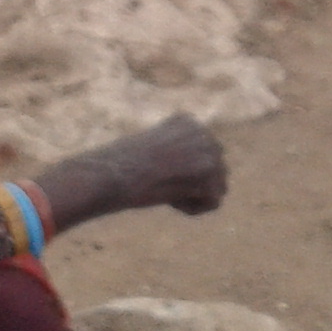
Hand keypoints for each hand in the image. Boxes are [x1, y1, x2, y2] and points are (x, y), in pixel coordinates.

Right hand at [99, 116, 228, 216]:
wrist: (114, 173)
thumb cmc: (123, 168)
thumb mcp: (151, 152)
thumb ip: (176, 155)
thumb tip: (197, 173)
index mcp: (188, 122)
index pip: (201, 155)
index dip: (180, 172)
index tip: (156, 171)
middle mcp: (202, 131)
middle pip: (215, 170)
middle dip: (192, 185)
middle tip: (162, 184)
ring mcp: (208, 149)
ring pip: (217, 186)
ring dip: (194, 197)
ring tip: (167, 192)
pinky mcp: (209, 172)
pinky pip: (213, 202)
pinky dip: (193, 208)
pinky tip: (171, 200)